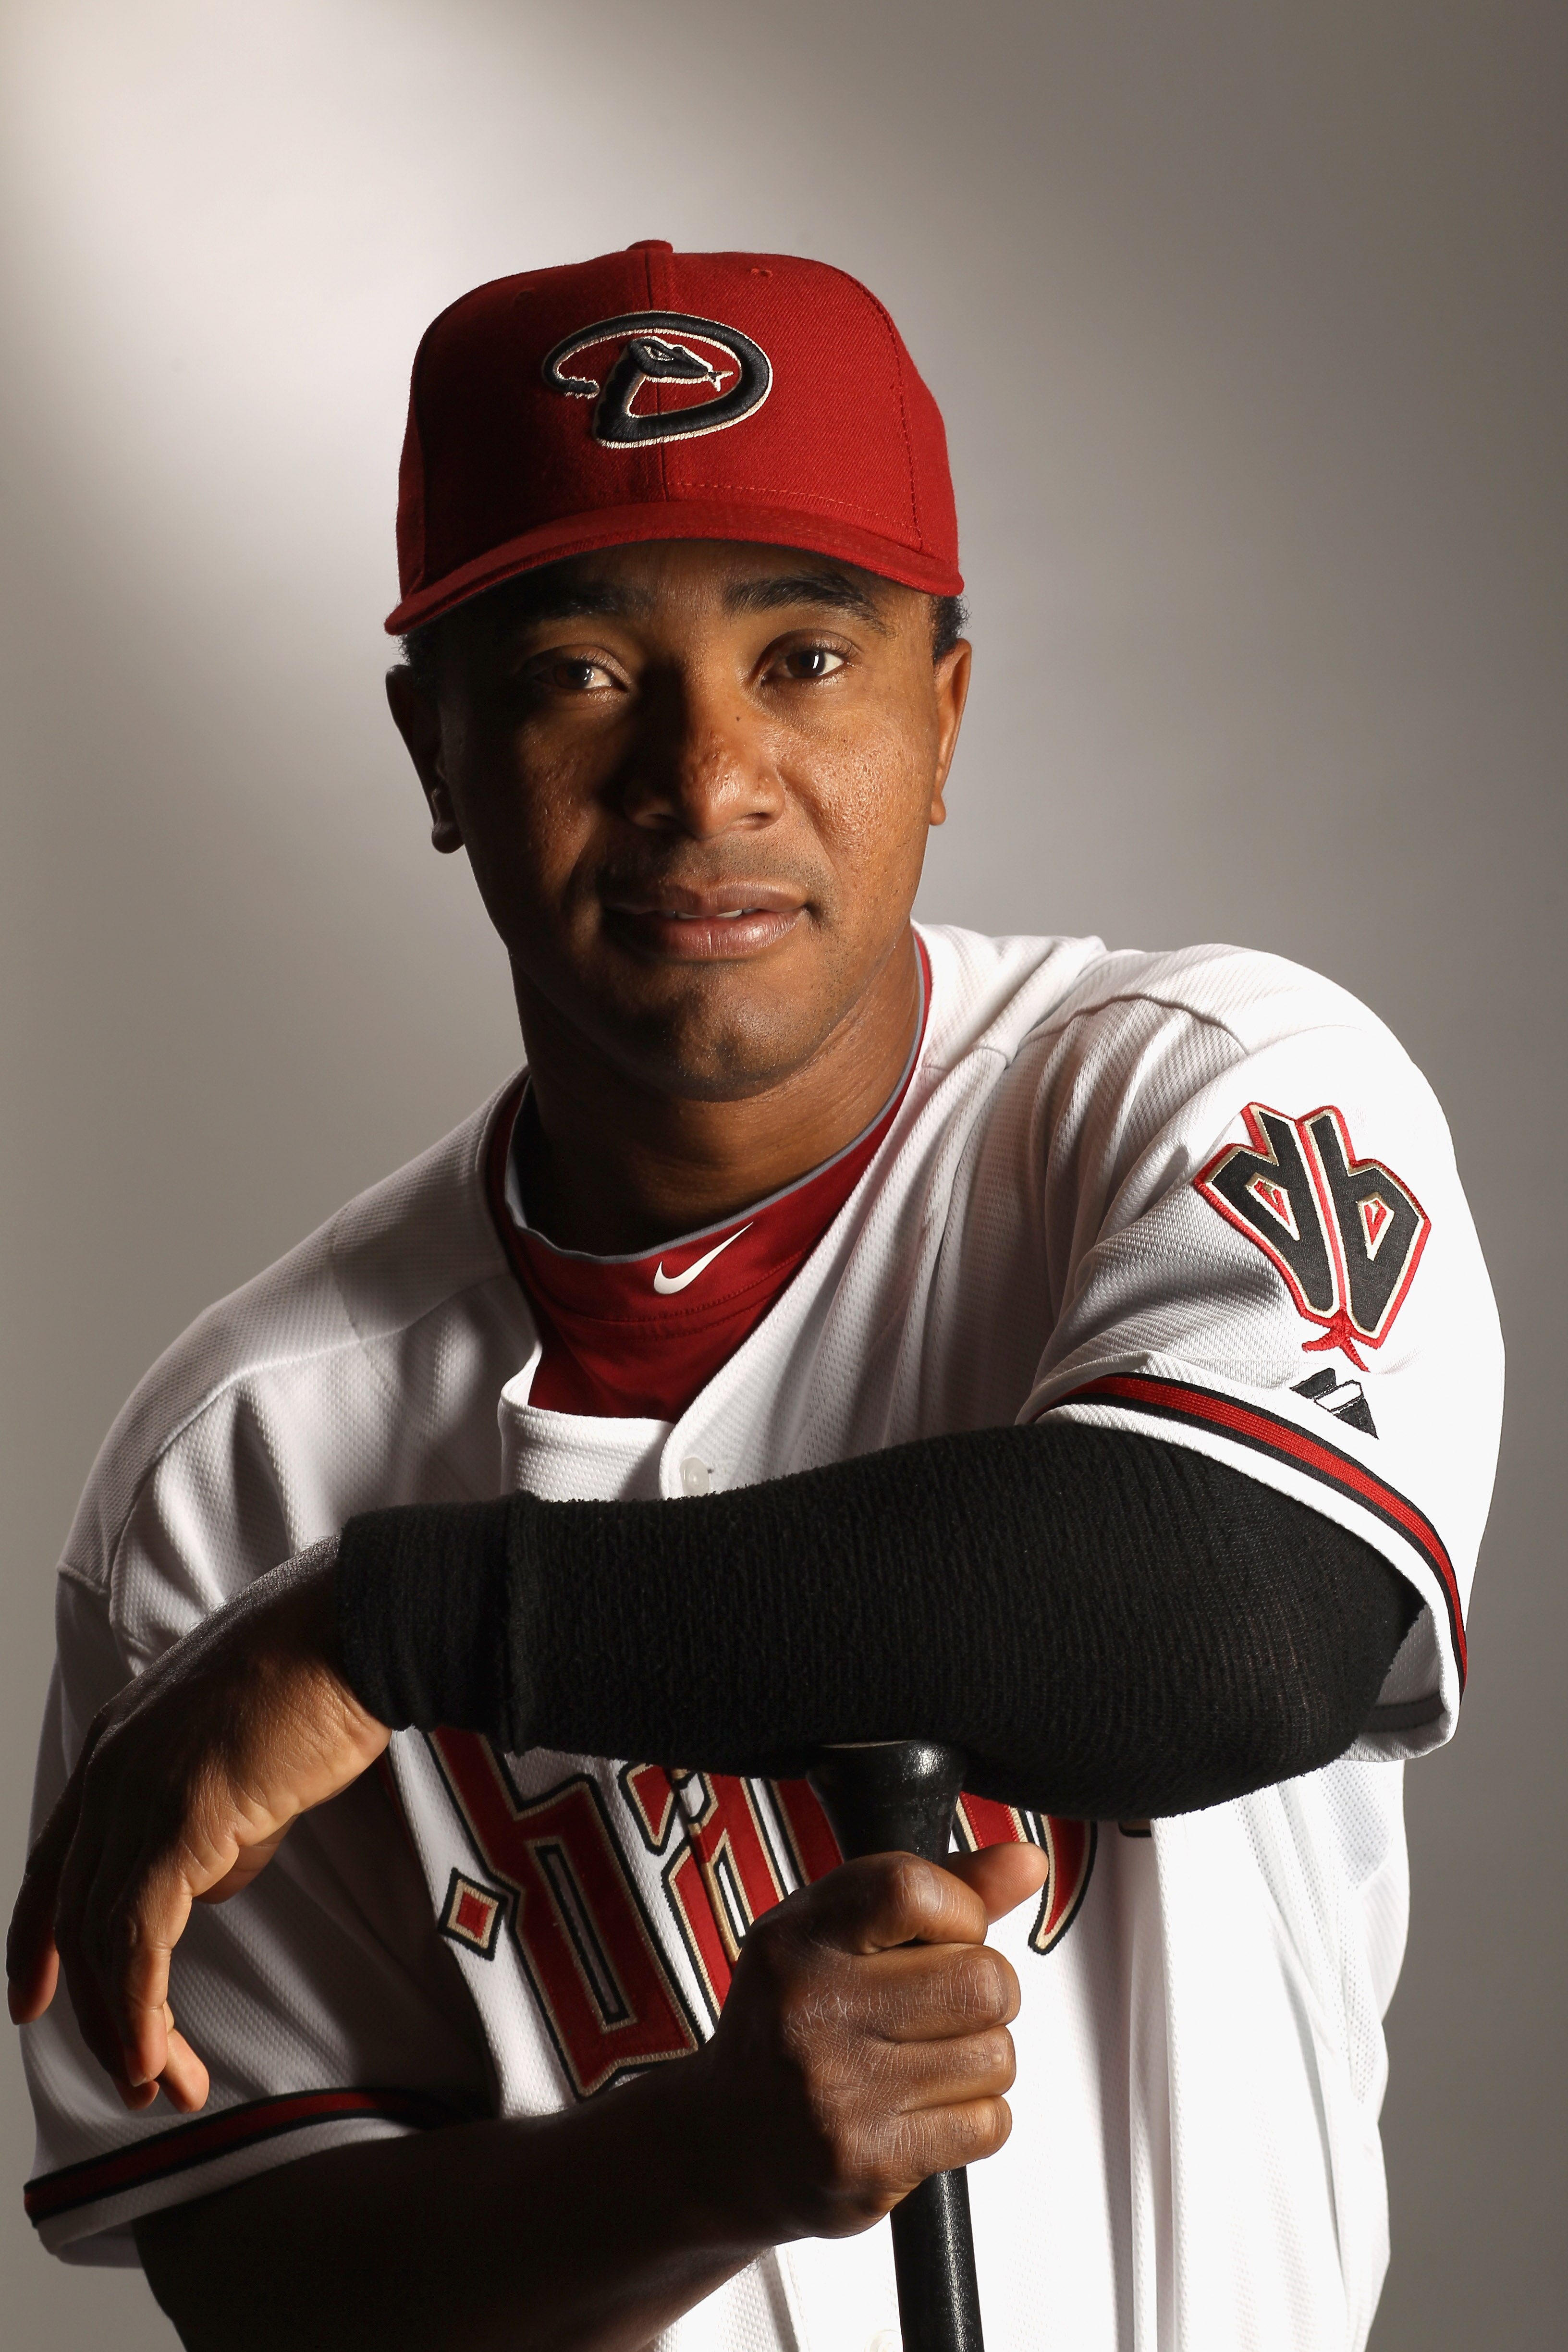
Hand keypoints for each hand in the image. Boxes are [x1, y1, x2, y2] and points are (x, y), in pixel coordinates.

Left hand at [6, 1546, 387, 2113]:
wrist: (353, 1625)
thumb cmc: (318, 1675)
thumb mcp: (242, 1752)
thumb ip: (214, 1818)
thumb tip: (211, 1880)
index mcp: (115, 1745)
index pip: (54, 1863)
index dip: (35, 1940)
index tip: (30, 2001)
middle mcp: (108, 1770)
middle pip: (74, 1917)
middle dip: (97, 2011)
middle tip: (137, 2076)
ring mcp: (138, 1793)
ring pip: (100, 1940)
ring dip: (125, 2028)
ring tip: (159, 2083)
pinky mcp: (180, 1821)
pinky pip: (138, 1940)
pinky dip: (139, 2009)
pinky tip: (155, 2054)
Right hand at [683, 1841, 1046, 2243]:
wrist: (722, 2146)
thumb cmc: (793, 2022)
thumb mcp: (835, 1933)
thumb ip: (938, 1889)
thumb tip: (1029, 1862)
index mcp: (797, 1939)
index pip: (913, 1889)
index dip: (962, 1909)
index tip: (951, 1932)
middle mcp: (811, 2012)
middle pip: (982, 1980)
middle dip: (987, 1990)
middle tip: (947, 2006)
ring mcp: (838, 2095)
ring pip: (996, 2055)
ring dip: (981, 2058)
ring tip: (927, 2060)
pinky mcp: (868, 2166)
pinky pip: (989, 2123)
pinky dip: (976, 2116)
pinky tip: (924, 2109)